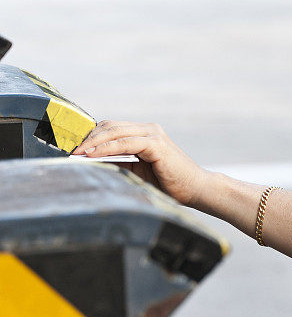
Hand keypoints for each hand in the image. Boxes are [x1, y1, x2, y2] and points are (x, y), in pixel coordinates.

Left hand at [73, 121, 206, 205]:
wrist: (196, 190)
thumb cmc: (170, 184)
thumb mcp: (138, 171)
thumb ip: (119, 162)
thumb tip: (91, 161)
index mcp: (145, 133)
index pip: (111, 128)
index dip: (91, 136)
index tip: (73, 148)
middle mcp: (149, 129)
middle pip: (110, 126)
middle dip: (88, 138)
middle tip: (70, 150)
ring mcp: (154, 134)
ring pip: (115, 131)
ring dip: (93, 142)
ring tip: (76, 153)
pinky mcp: (157, 144)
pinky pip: (125, 143)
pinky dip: (106, 148)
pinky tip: (92, 155)